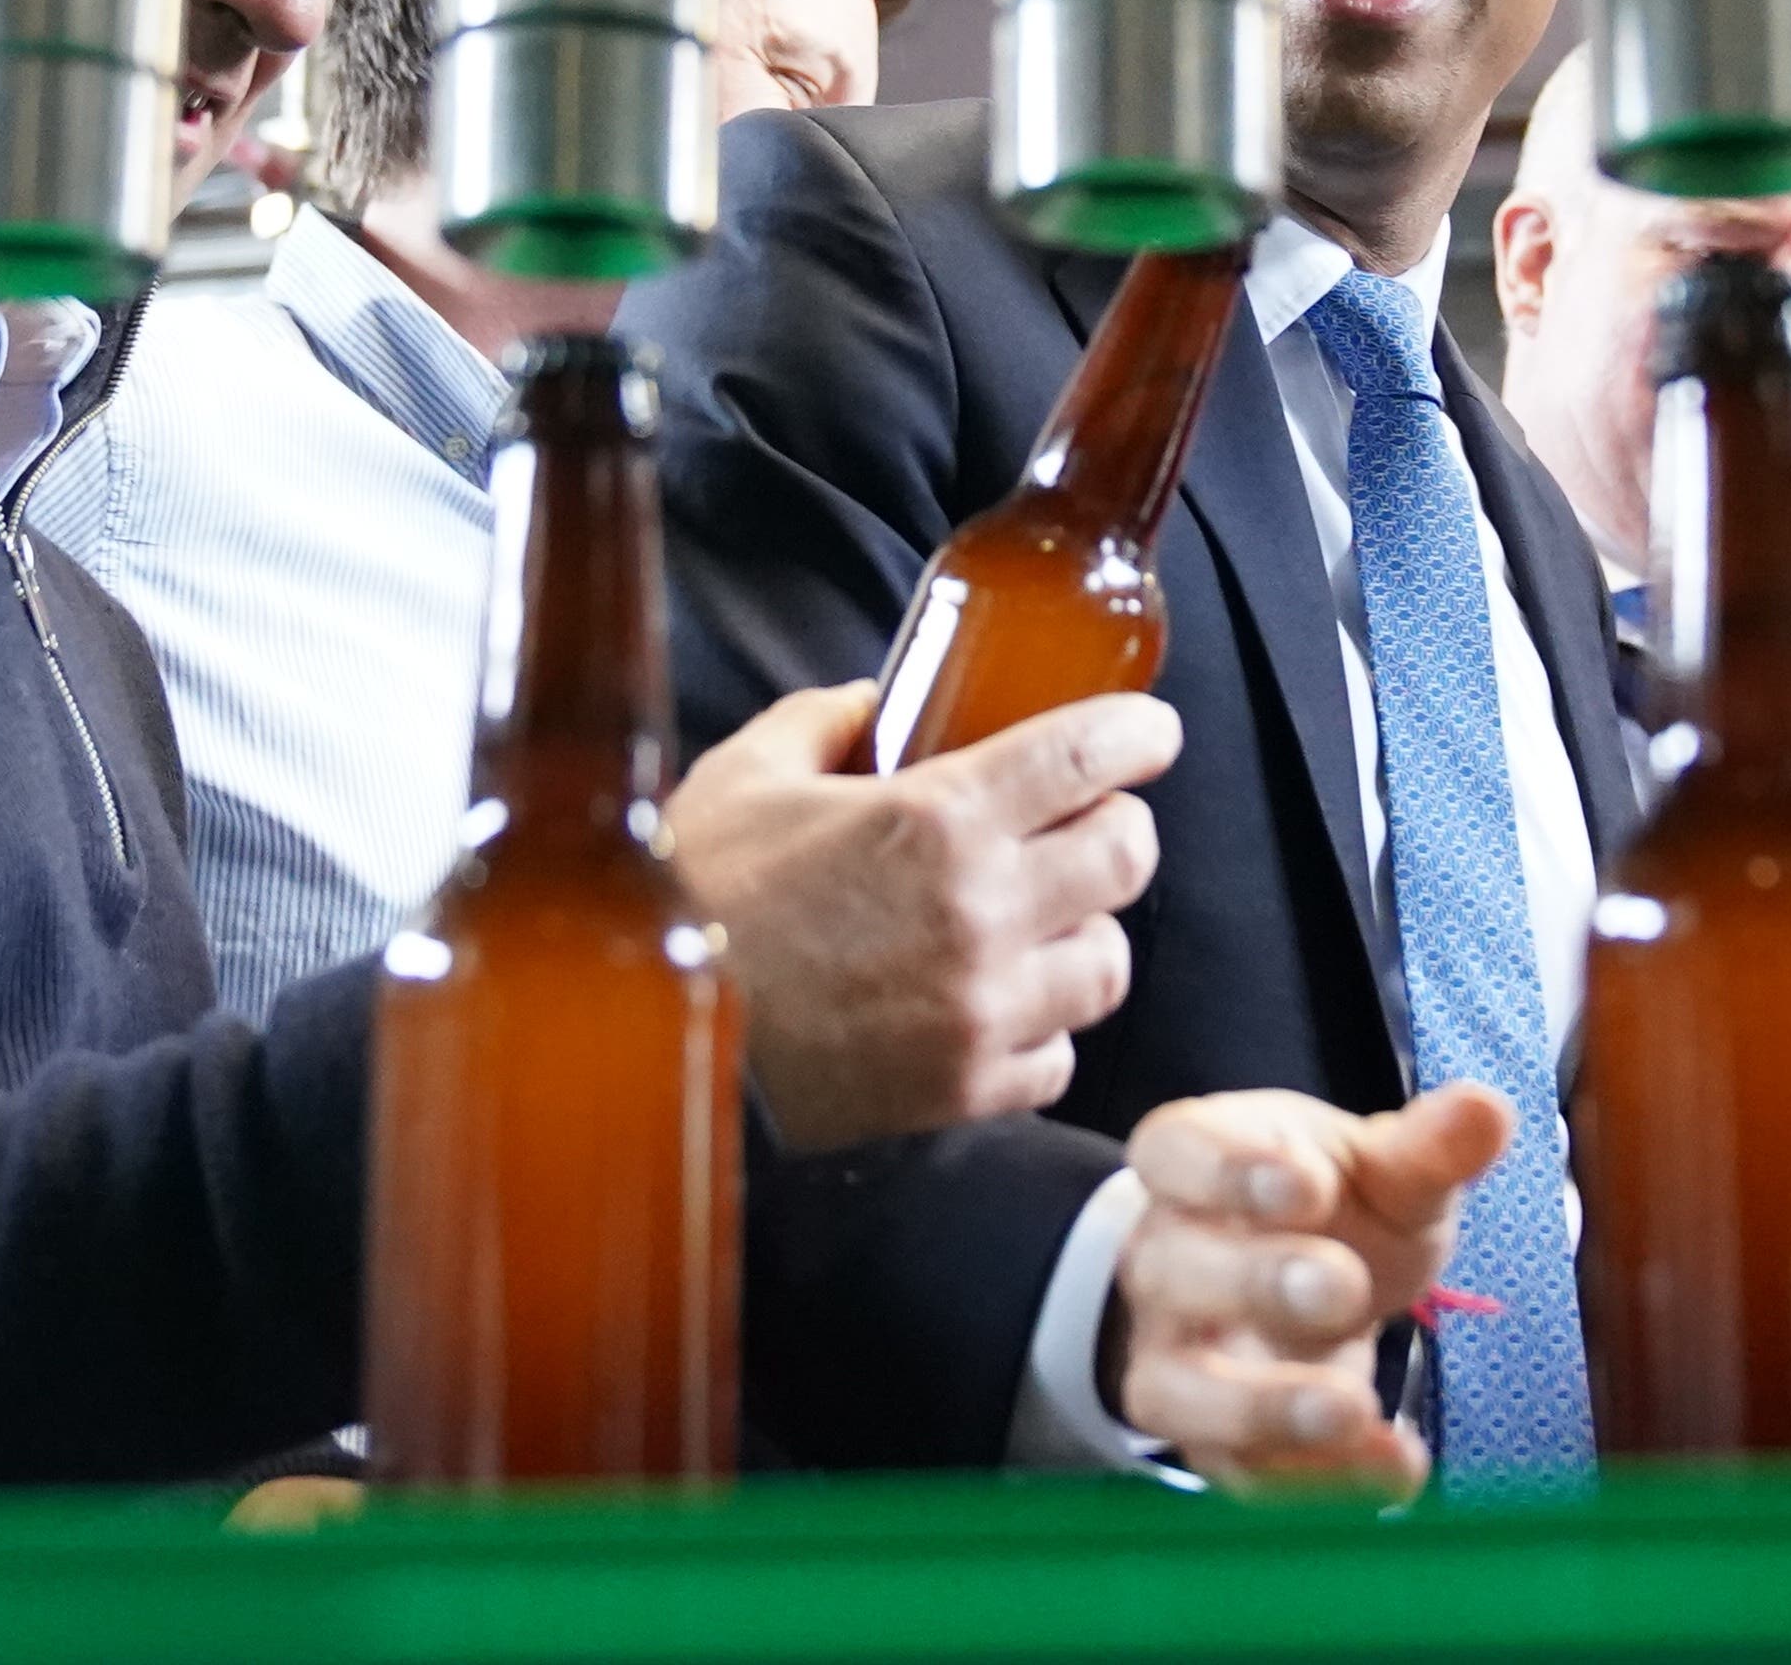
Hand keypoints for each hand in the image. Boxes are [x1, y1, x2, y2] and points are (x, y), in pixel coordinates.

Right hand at [661, 683, 1174, 1151]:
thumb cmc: (693, 901)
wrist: (643, 1045)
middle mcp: (981, 914)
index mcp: (937, 819)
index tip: (1146, 732)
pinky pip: (1058, 1055)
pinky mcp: (966, 1089)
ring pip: (1108, 961)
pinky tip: (996, 1004)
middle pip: (1128, 856)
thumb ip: (824, 722)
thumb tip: (873, 701)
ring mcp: (982, 1010)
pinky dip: (1041, 1028)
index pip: (1089, 757)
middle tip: (1083, 822)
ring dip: (1084, 931)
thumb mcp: (747, 776)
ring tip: (1040, 921)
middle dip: (1116, 827)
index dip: (1137, 734)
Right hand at [1111, 1083, 1510, 1498]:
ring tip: (1355, 1409)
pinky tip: (1395, 1466)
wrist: (1295, 1282)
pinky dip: (1315, 1477)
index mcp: (1194, 1161)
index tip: (1310, 1184)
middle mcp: (1164, 1259)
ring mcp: (1174, 1356)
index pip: (1177, 1153)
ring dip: (1265, 1406)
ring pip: (1177, 1391)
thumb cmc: (1332, 1205)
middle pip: (1174, 1271)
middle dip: (1256, 1282)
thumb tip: (1488, 1111)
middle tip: (1342, 1288)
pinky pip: (1240, 1468)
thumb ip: (1427, 1147)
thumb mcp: (1380, 1167)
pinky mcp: (1208, 1439)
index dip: (1231, 1171)